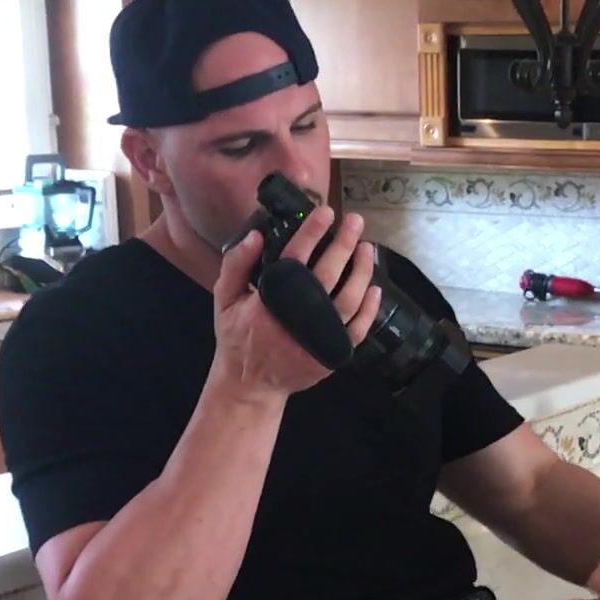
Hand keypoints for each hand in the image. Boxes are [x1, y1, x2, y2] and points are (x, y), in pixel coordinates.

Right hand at [210, 208, 383, 401]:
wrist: (251, 386)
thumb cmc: (237, 339)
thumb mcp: (224, 299)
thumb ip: (236, 265)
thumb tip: (256, 235)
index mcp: (271, 300)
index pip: (296, 257)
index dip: (312, 232)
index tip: (326, 212)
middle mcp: (299, 317)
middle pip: (328, 272)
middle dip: (344, 243)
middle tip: (355, 221)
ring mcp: (319, 336)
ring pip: (350, 298)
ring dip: (362, 271)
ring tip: (367, 248)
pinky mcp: (332, 352)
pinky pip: (358, 328)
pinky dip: (370, 308)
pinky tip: (375, 287)